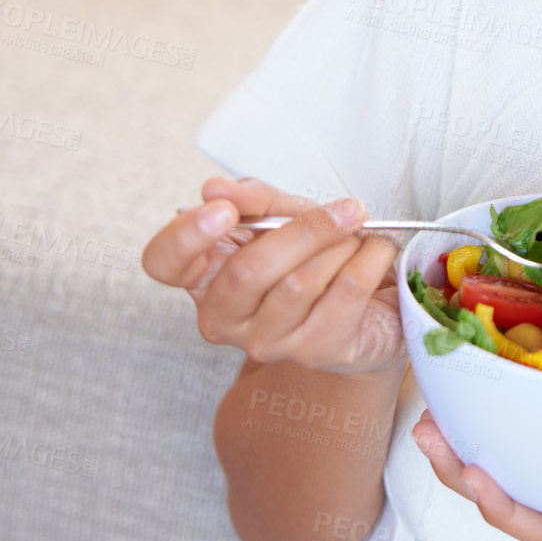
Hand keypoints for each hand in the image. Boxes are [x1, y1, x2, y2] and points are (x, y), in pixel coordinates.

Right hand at [142, 176, 404, 374]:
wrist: (370, 304)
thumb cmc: (314, 256)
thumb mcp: (284, 214)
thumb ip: (254, 199)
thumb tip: (217, 188)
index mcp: (204, 276)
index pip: (163, 262)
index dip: (186, 235)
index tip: (223, 210)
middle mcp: (225, 317)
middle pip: (246, 272)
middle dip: (305, 230)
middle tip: (347, 208)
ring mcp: (268, 342)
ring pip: (299, 284)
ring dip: (342, 246)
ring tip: (361, 234)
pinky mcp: (318, 352)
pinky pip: (344, 294)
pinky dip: (368, 260)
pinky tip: (378, 251)